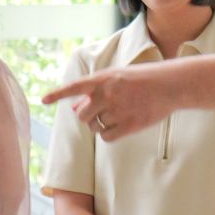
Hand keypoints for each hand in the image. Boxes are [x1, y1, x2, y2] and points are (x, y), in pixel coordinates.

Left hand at [43, 65, 174, 141]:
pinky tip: (121, 126)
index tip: (44, 100)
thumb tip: (77, 107)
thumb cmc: (145, 79)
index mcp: (104, 79)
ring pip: (94, 127)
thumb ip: (97, 90)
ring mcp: (117, 110)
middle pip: (82, 115)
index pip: (75, 87)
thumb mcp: (119, 77)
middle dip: (87, 116)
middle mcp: (107, 94)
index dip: (58, 94)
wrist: (171, 85)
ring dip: (100, 125)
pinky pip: (107, 137)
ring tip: (117, 116)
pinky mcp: (128, 125)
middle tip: (100, 113)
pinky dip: (109, 135)